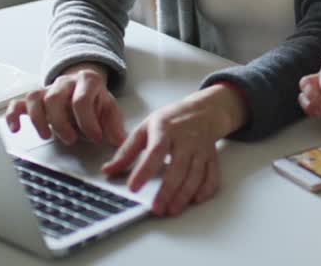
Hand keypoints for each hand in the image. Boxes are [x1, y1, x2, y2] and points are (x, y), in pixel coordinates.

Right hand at [5, 63, 126, 146]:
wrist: (84, 84)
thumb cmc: (95, 100)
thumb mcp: (110, 108)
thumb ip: (114, 125)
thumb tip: (119, 142)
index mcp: (87, 81)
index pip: (81, 100)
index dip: (88, 122)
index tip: (95, 138)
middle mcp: (65, 82)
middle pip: (54, 98)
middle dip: (61, 123)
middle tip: (71, 140)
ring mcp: (48, 89)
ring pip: (35, 98)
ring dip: (38, 119)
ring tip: (46, 136)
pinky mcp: (35, 99)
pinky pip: (19, 103)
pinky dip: (14, 116)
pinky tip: (16, 129)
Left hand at [101, 84, 245, 216]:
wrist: (203, 111)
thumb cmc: (171, 120)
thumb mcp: (145, 128)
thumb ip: (127, 151)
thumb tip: (108, 170)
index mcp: (165, 130)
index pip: (154, 152)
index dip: (144, 171)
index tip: (133, 188)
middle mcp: (186, 140)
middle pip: (178, 168)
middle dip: (167, 191)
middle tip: (156, 209)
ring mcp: (201, 149)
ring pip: (196, 174)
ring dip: (185, 194)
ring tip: (172, 209)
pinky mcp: (212, 158)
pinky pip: (212, 175)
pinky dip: (206, 189)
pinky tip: (195, 200)